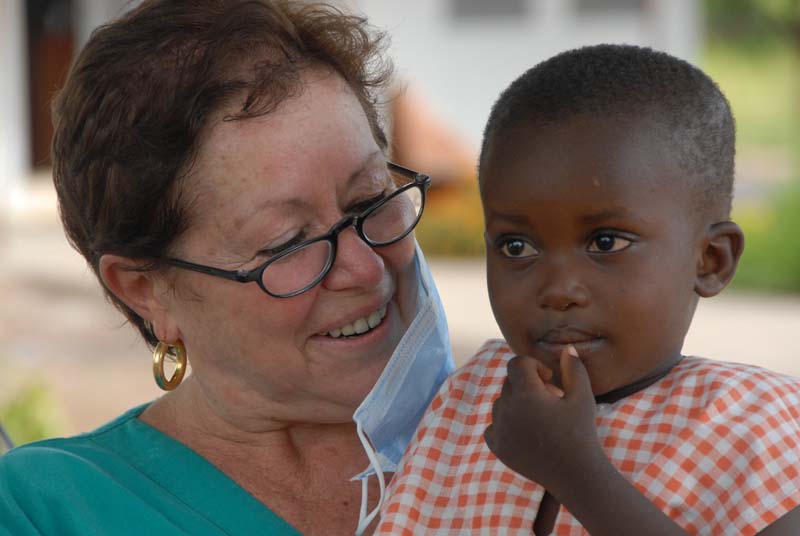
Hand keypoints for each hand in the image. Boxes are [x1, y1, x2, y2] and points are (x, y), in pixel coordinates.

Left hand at [483, 346, 602, 492]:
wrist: (575, 474)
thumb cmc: (581, 431)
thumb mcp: (583, 397)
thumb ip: (574, 369)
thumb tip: (567, 349)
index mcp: (526, 393)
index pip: (517, 364)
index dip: (533, 366)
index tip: (549, 379)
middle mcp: (506, 409)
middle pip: (509, 383)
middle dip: (528, 385)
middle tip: (550, 400)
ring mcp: (499, 429)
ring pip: (501, 403)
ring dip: (516, 404)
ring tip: (540, 418)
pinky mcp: (497, 446)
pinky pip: (493, 425)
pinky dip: (505, 424)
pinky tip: (525, 432)